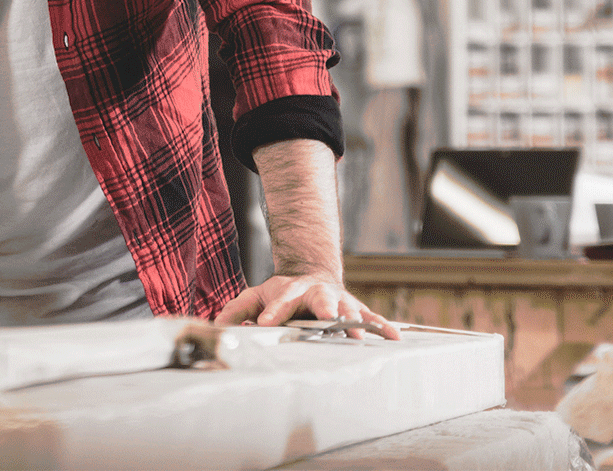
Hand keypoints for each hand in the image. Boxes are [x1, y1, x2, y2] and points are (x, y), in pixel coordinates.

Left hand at [212, 272, 401, 339]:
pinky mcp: (356, 309)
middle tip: (329, 320)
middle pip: (321, 298)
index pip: (280, 301)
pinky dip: (383, 327)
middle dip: (325, 309)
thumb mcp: (256, 296)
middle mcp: (318, 293)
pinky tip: (395, 337)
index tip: (264, 324)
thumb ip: (238, 310)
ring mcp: (339, 300)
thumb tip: (217, 325)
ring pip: (350, 307)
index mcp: (291, 290)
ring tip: (362, 336)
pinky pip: (372, 318)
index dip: (273, 312)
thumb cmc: (282, 293)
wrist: (312, 275)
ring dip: (356, 321)